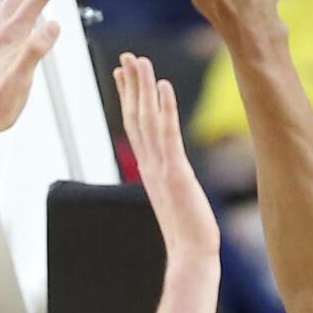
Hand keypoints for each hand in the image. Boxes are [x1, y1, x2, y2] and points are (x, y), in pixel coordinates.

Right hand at [115, 54, 219, 261]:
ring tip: (139, 61)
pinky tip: (164, 85)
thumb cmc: (187, 233)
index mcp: (148, 169)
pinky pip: (168, 134)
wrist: (190, 256)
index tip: (121, 74)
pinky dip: (165, 108)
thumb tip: (165, 172)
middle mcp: (149, 165)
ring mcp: (160, 168)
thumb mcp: (175, 198)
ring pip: (146, 120)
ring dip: (142, 88)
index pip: (134, 126)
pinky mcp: (176, 172)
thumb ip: (168, 180)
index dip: (127, 98)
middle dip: (130, 85)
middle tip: (126, 57)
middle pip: (134, 117)